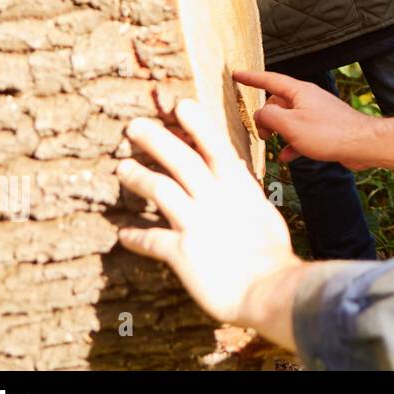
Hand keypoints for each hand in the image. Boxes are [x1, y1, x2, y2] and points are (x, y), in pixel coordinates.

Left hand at [116, 98, 302, 330]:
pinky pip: (152, 239)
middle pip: (181, 160)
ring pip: (161, 189)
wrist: (270, 289)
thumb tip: (237, 173)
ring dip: (139, 177)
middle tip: (133, 127)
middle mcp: (216, 199)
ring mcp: (198, 223)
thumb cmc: (272, 254)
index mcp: (239, 188)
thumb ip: (244, 193)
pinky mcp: (183, 251)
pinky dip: (136, 236)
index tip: (181, 105)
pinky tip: (123, 234)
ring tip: (122, 169)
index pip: (216, 147)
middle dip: (156, 139)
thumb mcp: (262, 214)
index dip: (197, 124)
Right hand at [233, 69, 371, 167]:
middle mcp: (309, 99)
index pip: (270, 79)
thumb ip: (268, 116)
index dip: (252, 77)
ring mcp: (318, 114)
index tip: (236, 74)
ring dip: (277, 131)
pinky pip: (301, 134)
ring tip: (269, 143)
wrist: (363, 145)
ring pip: (289, 119)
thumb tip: (260, 114)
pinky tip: (286, 156)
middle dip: (265, 116)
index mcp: (300, 92)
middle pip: (278, 102)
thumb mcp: (290, 125)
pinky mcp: (325, 129)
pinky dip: (292, 143)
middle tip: (259, 132)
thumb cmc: (329, 133)